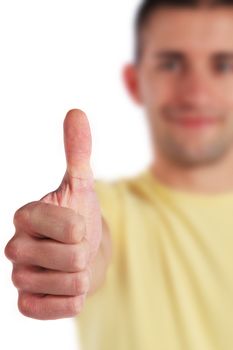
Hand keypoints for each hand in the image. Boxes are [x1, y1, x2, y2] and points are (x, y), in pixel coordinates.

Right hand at [5, 109, 102, 319]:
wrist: (83, 253)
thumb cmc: (80, 217)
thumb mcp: (81, 183)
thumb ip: (77, 150)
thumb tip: (76, 112)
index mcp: (27, 216)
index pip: (57, 222)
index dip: (77, 225)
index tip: (79, 225)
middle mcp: (17, 246)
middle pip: (69, 256)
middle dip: (85, 252)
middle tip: (78, 248)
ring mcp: (21, 277)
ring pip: (68, 283)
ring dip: (82, 275)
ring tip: (73, 267)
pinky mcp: (28, 303)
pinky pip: (57, 308)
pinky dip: (72, 299)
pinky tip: (68, 287)